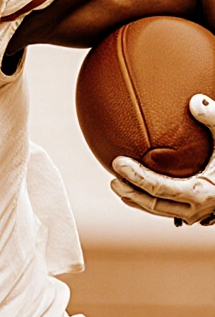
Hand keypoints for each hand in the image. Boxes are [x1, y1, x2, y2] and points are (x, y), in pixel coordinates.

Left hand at [110, 93, 214, 226]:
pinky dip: (151, 202)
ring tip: (118, 185)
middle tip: (112, 177)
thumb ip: (214, 118)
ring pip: (160, 211)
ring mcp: (198, 215)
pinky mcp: (198, 214)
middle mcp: (198, 209)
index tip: (117, 162)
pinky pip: (169, 211)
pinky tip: (137, 193)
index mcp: (203, 192)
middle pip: (154, 204)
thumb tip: (194, 100)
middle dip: (131, 191)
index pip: (159, 188)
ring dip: (137, 200)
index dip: (135, 176)